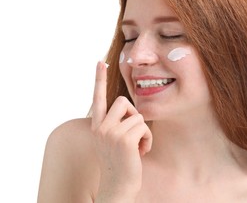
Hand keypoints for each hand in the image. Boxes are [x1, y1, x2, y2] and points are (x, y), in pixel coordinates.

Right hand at [91, 61, 151, 200]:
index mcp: (97, 126)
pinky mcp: (124, 139)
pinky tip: (141, 152)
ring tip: (137, 146)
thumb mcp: (113, 140)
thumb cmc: (120, 162)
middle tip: (132, 133)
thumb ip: (116, 123)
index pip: (98, 98)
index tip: (100, 62)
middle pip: (123, 101)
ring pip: (138, 115)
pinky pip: (144, 127)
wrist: (118, 186)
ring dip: (142, 131)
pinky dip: (147, 139)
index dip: (99, 79)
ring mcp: (111, 133)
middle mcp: (100, 127)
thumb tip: (130, 107)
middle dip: (133, 114)